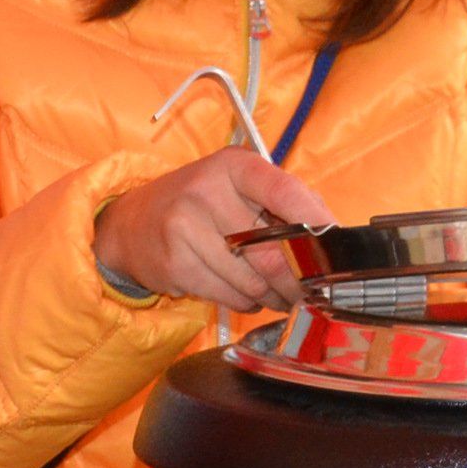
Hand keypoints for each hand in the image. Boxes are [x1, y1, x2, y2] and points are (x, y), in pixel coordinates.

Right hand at [94, 147, 336, 310]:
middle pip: (271, 249)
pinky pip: (229, 295)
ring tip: (277, 294)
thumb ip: (282, 202)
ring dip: (273, 295)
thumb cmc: (199, 203)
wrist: (131, 223)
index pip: (285, 192)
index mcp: (233, 166)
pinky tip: (247, 294)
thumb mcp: (237, 185)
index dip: (316, 223)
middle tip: (312, 290)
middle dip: (298, 278)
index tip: (335, 249)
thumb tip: (328, 237)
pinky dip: (247, 301)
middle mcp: (206, 191)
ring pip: (252, 280)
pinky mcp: (176, 263)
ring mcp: (186, 228)